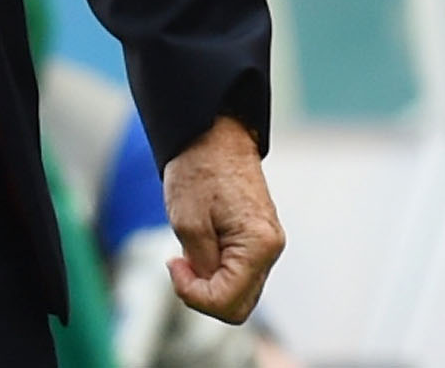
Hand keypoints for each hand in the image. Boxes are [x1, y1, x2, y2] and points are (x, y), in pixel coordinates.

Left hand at [164, 115, 284, 323]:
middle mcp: (270, 250)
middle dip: (202, 295)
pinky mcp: (258, 241)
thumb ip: (200, 264)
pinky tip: (198, 248)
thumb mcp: (187, 221)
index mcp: (258, 247)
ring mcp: (267, 247)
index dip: (193, 294)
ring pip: (239, 292)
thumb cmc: (198, 172)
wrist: (213, 137)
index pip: (228, 302)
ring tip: (187, 252)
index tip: (173, 263)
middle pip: (238, 306)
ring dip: (209, 282)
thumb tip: (208, 291)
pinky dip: (216, 271)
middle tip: (179, 263)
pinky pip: (239, 274)